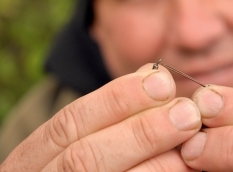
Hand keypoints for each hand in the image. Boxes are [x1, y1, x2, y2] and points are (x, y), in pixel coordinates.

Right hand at [0, 64, 201, 170]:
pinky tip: (183, 166)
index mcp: (35, 156)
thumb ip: (117, 107)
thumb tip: (154, 75)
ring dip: (155, 161)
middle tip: (187, 112)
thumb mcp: (92, 132)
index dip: (117, 99)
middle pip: (85, 157)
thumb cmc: (91, 158)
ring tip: (191, 140)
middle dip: (141, 131)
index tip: (162, 81)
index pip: (71, 121)